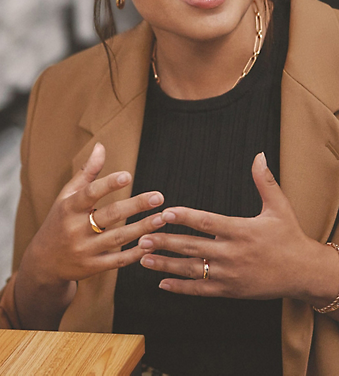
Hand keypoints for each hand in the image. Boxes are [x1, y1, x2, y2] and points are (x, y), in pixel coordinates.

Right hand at [21, 142, 164, 288]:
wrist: (44, 261)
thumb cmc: (59, 221)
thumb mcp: (66, 196)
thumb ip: (87, 173)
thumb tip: (101, 146)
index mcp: (69, 208)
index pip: (90, 193)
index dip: (108, 184)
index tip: (128, 176)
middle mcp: (75, 229)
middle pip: (110, 215)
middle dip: (136, 205)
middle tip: (159, 196)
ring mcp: (84, 249)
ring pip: (118, 238)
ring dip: (142, 228)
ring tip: (161, 218)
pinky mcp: (92, 267)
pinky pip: (118, 260)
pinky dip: (135, 252)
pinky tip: (151, 242)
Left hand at [138, 152, 327, 300]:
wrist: (305, 273)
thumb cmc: (289, 237)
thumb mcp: (279, 207)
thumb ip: (264, 182)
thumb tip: (258, 155)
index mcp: (241, 231)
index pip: (207, 222)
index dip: (185, 217)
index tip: (164, 213)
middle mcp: (233, 253)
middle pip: (192, 247)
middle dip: (165, 242)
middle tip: (141, 237)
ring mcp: (230, 274)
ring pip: (192, 269)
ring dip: (165, 265)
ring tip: (142, 258)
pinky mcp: (231, 291)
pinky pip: (201, 289)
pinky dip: (180, 287)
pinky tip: (161, 283)